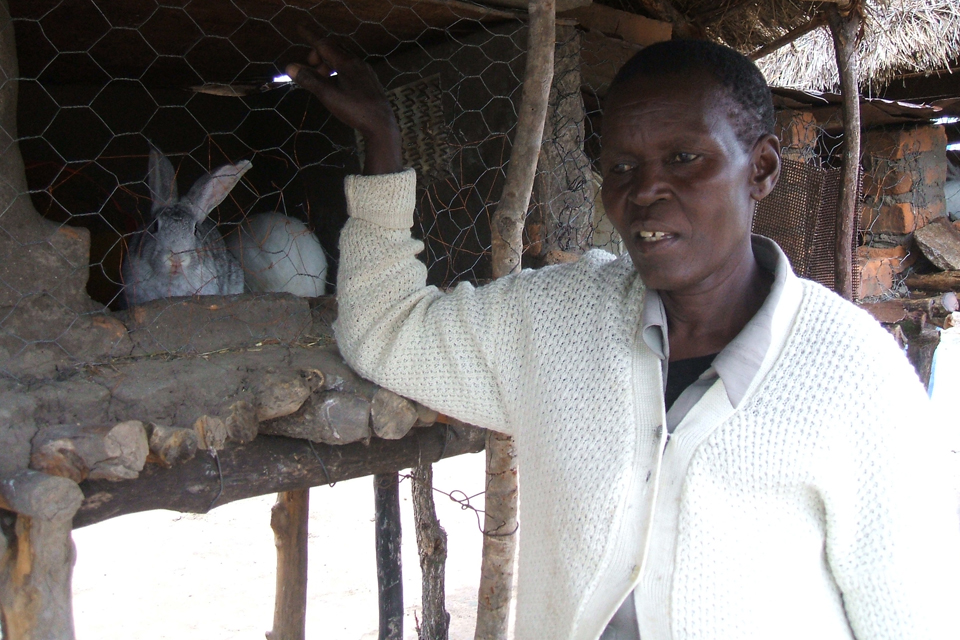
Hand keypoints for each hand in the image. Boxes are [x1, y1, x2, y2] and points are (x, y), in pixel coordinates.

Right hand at [287, 28, 401, 175]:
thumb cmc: (354, 109)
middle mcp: (358, 63)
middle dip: (319, 54)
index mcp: (347, 62)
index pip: (324, 44)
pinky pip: (351, 68)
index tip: (299, 28)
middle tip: (311, 67)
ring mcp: (366, 72)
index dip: (310, 37)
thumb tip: (290, 67)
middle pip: (335, 49)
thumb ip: (309, 80)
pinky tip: (337, 84)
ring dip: (329, 63)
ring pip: (344, 59)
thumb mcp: (327, 95)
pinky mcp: (370, 82)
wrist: (382, 124)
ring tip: (322, 78)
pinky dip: (339, 70)